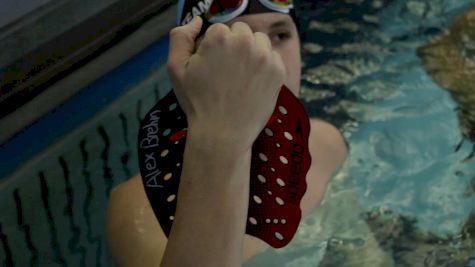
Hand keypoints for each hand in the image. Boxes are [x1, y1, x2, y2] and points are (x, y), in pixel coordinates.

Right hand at [167, 16, 285, 151]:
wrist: (222, 134)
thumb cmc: (196, 102)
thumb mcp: (175, 68)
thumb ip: (180, 36)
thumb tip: (198, 20)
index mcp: (221, 37)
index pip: (218, 30)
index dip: (212, 48)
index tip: (210, 67)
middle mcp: (246, 42)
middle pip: (240, 31)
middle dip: (233, 46)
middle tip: (225, 72)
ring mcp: (266, 57)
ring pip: (258, 41)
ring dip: (250, 52)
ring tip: (239, 76)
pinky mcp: (279, 71)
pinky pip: (271, 57)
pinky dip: (263, 66)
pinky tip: (251, 83)